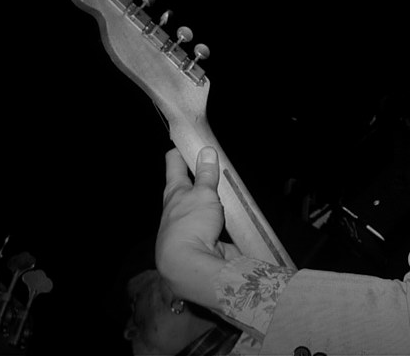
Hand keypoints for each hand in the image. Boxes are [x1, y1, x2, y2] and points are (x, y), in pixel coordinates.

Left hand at [155, 147, 240, 309]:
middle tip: (215, 163)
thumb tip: (206, 149)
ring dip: (213, 200)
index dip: (181, 150)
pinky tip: (235, 218)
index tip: (189, 139)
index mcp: (174, 192)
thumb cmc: (192, 224)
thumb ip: (207, 174)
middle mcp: (177, 209)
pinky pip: (215, 226)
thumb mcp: (203, 194)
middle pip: (188, 187)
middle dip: (199, 176)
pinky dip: (224, 220)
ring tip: (231, 190)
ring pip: (202, 208)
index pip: (174, 163)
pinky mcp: (204, 243)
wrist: (191, 268)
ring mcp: (190, 227)